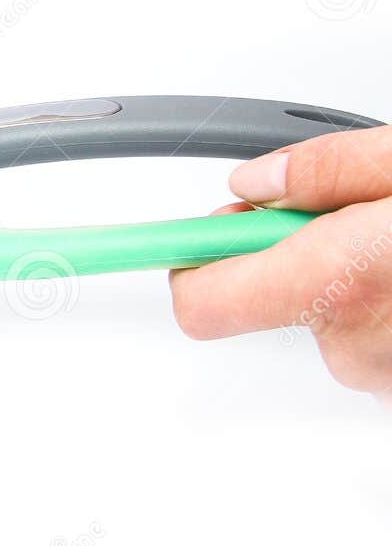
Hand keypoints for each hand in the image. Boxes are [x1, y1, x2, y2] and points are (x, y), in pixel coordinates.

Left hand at [170, 127, 391, 399]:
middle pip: (273, 293)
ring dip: (353, 278)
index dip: (192, 263)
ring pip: (329, 314)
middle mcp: (354, 344)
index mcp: (339, 281)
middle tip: (354, 213)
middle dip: (299, 250)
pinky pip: (372, 338)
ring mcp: (383, 375)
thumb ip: (329, 169)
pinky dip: (387, 307)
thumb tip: (255, 184)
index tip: (176, 241)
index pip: (201, 302)